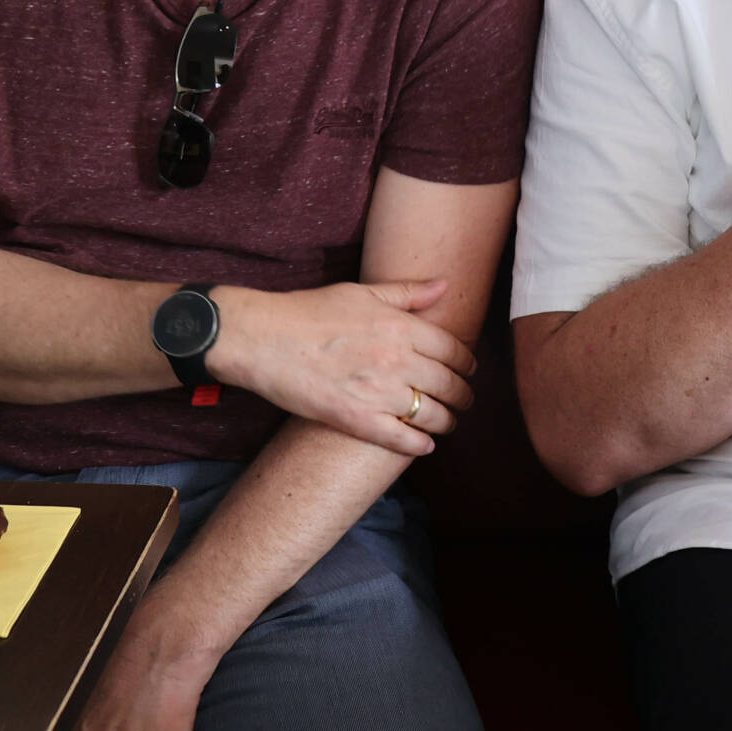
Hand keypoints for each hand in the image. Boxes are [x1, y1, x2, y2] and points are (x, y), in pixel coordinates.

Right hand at [210, 277, 477, 455]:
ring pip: (430, 414)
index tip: (468, 370)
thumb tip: (444, 285)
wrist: (262, 338)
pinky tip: (425, 445)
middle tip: (465, 400)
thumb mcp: (362, 292)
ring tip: (447, 423)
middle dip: (462, 395)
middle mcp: (397, 359)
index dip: (466, 363)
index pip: (453, 350)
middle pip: (448, 384)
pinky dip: (418, 445)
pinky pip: (400, 439)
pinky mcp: (355, 419)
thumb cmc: (309, 311)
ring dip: (446, 422)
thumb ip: (407, 292)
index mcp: (401, 326)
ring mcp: (377, 392)